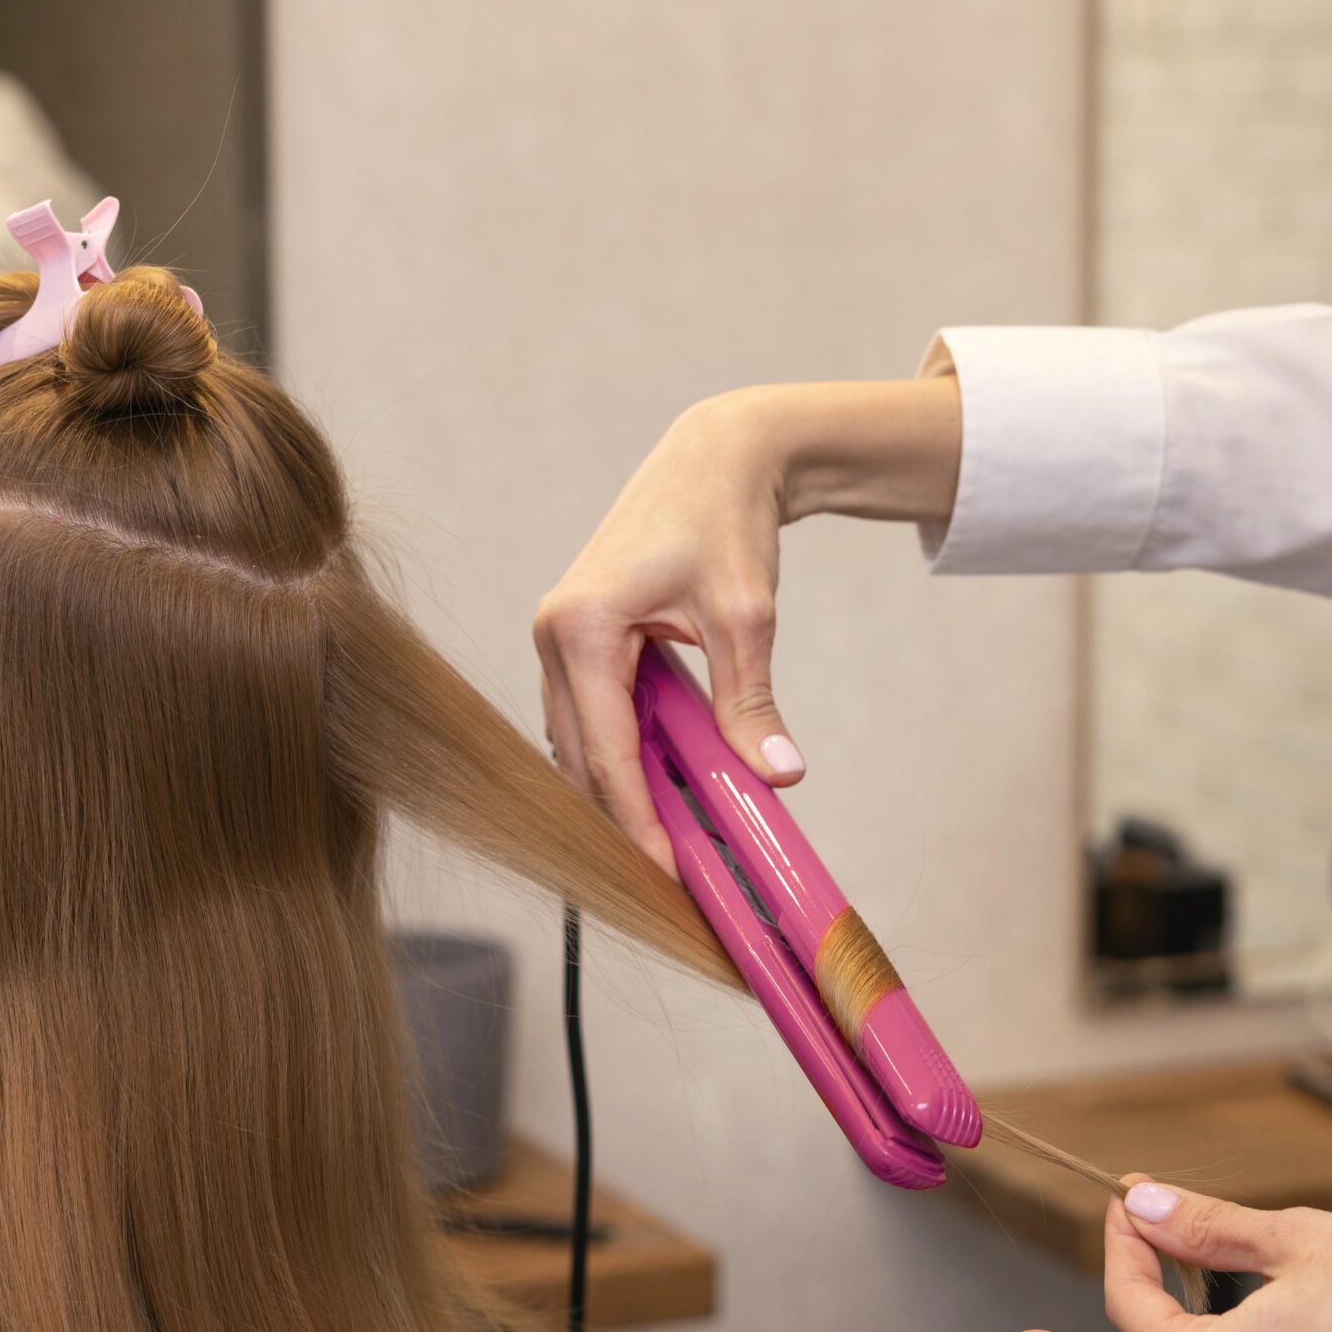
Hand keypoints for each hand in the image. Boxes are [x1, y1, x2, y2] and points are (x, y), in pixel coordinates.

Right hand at [535, 391, 800, 873]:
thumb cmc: (726, 521)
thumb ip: (751, 702)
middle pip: (580, 758)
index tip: (668, 872)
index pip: (605, 752)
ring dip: (620, 790)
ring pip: (579, 743)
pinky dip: (622, 755)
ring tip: (673, 840)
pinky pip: (591, 717)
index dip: (635, 820)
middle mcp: (553, 634)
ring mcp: (559, 637)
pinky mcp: (578, 639)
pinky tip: (665, 785)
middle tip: (675, 873)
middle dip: (623, 819)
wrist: (717, 457)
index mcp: (581, 627)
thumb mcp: (746, 616)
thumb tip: (778, 776)